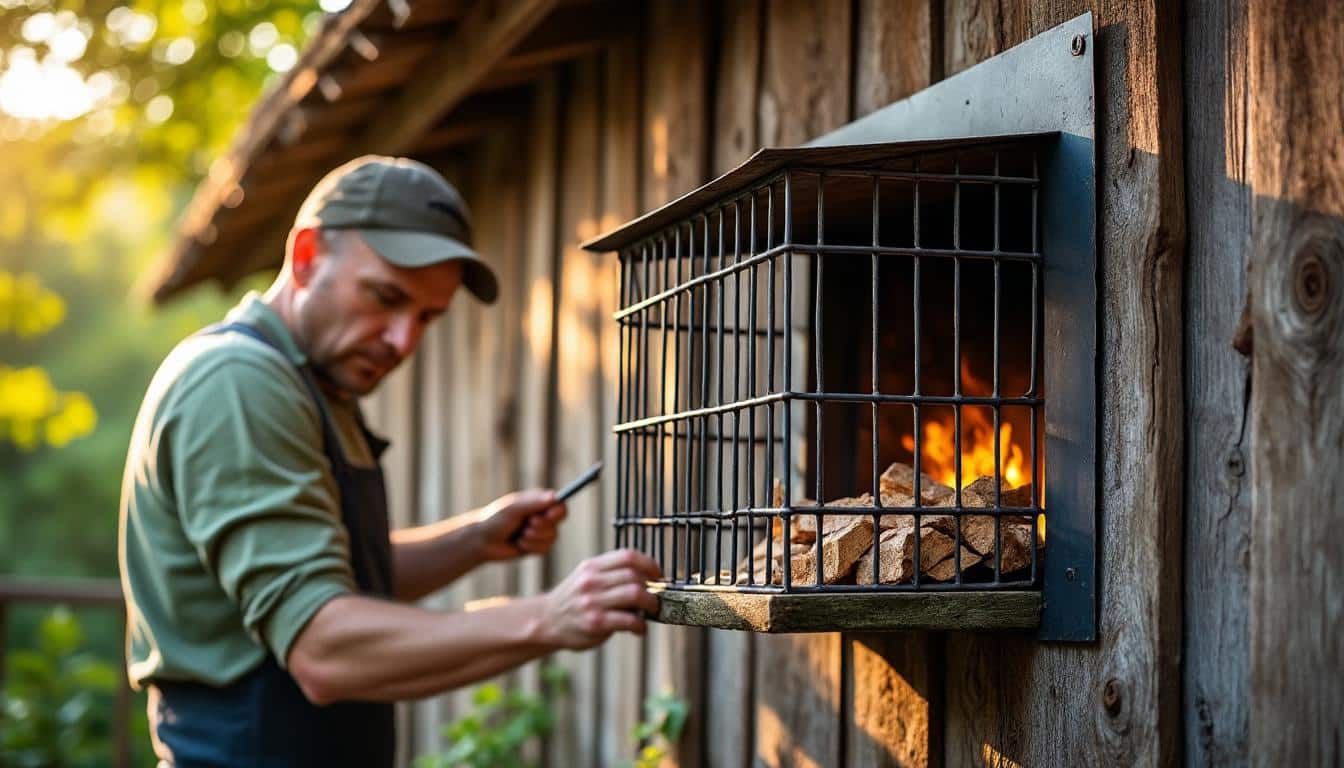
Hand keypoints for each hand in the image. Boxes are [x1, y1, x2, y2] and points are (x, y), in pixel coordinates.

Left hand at [474, 489, 565, 561]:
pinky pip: (545, 549)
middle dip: (542, 526)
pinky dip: (531, 547)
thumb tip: (554, 496)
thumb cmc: (496, 519)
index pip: (560, 504)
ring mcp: (540, 531)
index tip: (549, 516)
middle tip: (527, 525)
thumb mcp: (514, 509)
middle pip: (558, 522)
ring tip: (520, 536)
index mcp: (538, 501)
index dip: (557, 512)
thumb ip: (534, 503)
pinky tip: (519, 544)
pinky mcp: (536, 546)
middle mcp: (542, 515)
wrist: (483, 541)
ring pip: (552, 537)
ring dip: (535, 538)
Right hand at [540, 549, 661, 649]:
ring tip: (651, 610)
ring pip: (635, 594)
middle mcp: (592, 581)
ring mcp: (593, 601)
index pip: (628, 556)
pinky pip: (629, 620)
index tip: (658, 575)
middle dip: (652, 588)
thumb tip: (647, 578)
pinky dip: (641, 625)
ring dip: (651, 604)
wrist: (547, 621)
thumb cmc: (574, 600)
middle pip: (634, 576)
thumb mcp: (586, 576)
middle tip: (655, 597)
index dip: (649, 564)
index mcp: (592, 566)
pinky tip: (639, 629)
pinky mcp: (596, 622)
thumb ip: (611, 573)